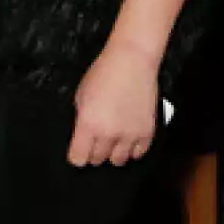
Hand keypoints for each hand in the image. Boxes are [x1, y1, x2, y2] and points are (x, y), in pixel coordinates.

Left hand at [68, 40, 160, 166]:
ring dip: (113, 153)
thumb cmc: (103, 73)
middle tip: (94, 143)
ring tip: (112, 141)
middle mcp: (109, 134)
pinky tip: (128, 141)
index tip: (77, 153)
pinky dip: (132, 150)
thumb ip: (81, 118)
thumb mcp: (81, 95)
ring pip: (119, 161)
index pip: (78, 157)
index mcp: (88, 124)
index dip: (76, 156)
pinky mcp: (147, 133)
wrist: (132, 63)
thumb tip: (83, 133)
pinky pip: (139, 154)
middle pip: (98, 160)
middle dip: (93, 153)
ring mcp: (130, 135)